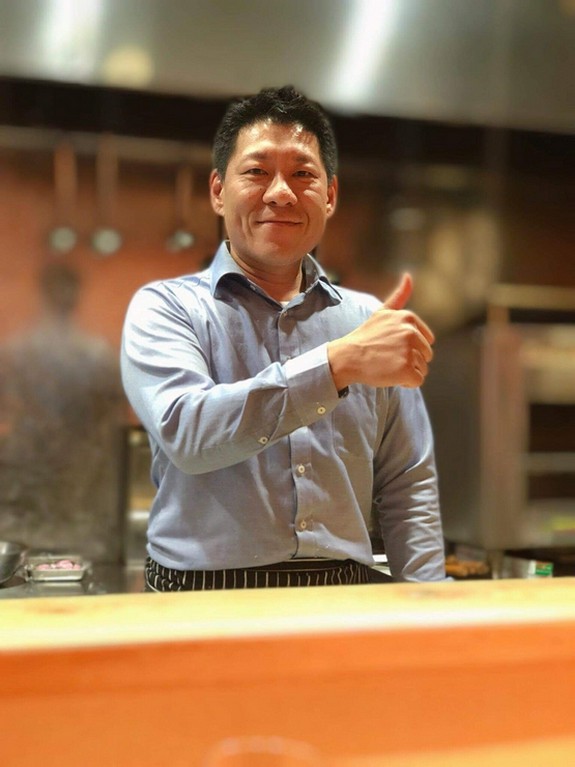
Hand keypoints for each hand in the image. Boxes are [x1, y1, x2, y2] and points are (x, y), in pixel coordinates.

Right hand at [327, 273, 434, 388]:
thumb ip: (399, 296)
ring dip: (407, 371)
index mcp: (408, 318)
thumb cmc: (365, 336)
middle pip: (427, 355)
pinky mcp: (406, 369)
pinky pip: (417, 380)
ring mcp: (409, 351)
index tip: (393, 346)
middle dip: (411, 360)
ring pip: (422, 368)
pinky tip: (390, 374)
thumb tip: (409, 276)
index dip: (412, 347)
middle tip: (389, 357)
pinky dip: (405, 382)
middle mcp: (411, 333)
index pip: (427, 340)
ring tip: (388, 365)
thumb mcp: (382, 312)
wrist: (347, 357)